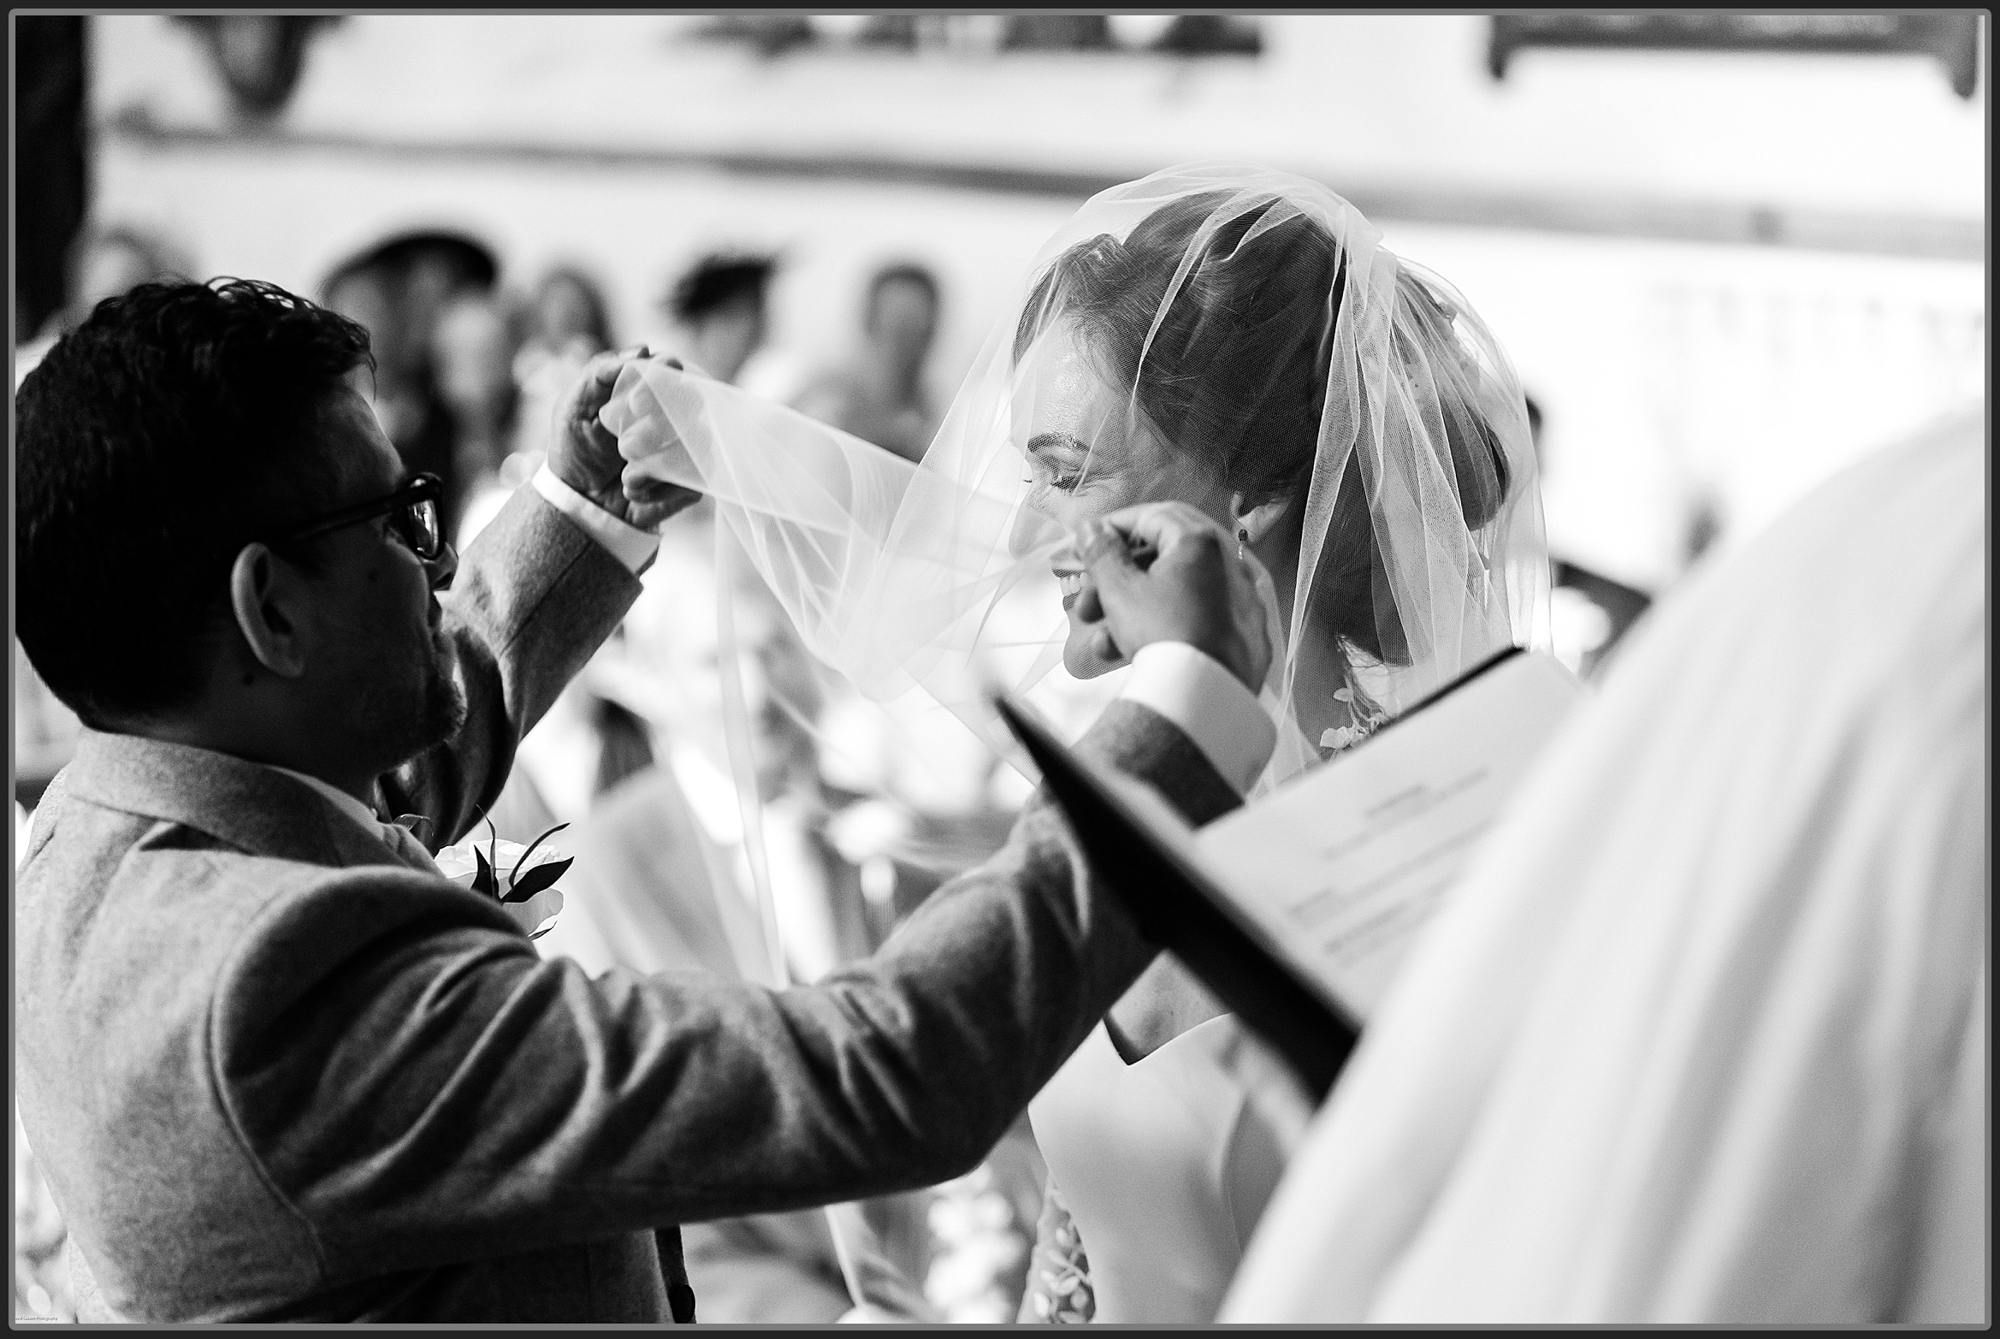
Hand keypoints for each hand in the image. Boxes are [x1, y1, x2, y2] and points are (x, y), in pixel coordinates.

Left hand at [549, 348, 701, 530]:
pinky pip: (689, 479)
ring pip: (691, 444)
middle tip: (626, 443)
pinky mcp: (690, 482)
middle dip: (656, 426)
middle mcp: (672, 415)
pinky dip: (655, 486)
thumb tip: (642, 350)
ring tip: (624, 473)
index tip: (635, 401)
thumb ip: (601, 372)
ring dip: (653, 460)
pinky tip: (632, 489)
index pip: (672, 370)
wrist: (576, 498)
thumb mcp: (574, 404)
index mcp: (648, 390)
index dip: (661, 380)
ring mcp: (685, 449)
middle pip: (689, 405)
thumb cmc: (575, 446)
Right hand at [1069, 502, 1277, 690]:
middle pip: (1161, 560)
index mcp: (1199, 542)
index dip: (1110, 530)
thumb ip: (1101, 553)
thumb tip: (1090, 528)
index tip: (1085, 548)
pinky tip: (1135, 654)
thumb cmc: (1162, 635)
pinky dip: (1166, 630)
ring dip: (1133, 614)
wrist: (1204, 700)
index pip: (1148, 517)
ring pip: (1176, 595)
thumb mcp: (1119, 591)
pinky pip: (1199, 621)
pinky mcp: (1245, 637)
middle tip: (1086, 607)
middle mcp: (1228, 564)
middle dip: (1116, 582)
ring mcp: (1241, 603)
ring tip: (1103, 643)